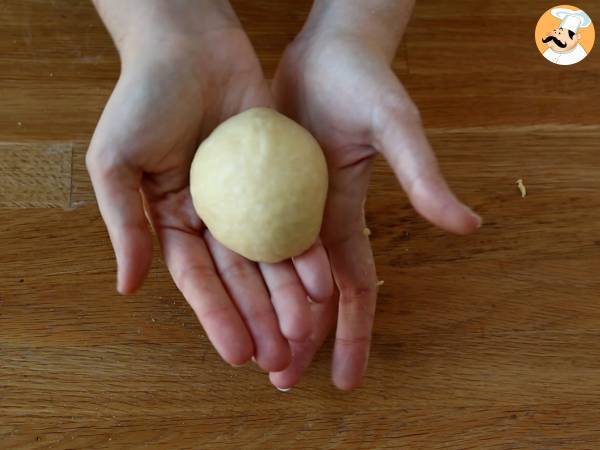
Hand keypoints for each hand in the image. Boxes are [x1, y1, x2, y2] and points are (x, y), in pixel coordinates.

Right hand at [87, 1, 332, 372]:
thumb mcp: (116, 161)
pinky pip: (296, 218)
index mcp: (173, 218)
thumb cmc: (142, 98)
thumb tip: (127, 287)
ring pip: (272, 257)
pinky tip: (324, 282)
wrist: (188, 42)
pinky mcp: (280, 175)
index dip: (217, 318)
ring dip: (288, 297)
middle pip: (240, 278)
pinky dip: (308, 250)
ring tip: (308, 332)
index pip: (198, 280)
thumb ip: (125, 224)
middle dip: (260, 318)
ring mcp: (249, 197)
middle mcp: (214, 216)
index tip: (239, 355)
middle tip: (281, 360)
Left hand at [270, 10, 480, 389]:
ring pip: (273, 274)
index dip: (354, 335)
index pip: (356, 289)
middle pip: (310, 295)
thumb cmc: (367, 83)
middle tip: (280, 380)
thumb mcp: (396, 128)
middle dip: (300, 339)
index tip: (346, 380)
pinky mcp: (258, 184)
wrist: (329, 51)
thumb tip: (468, 226)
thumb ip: (423, 176)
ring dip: (264, 313)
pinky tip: (221, 290)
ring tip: (250, 352)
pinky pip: (246, 233)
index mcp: (347, 218)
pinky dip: (238, 265)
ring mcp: (285, 204)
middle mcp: (315, 220)